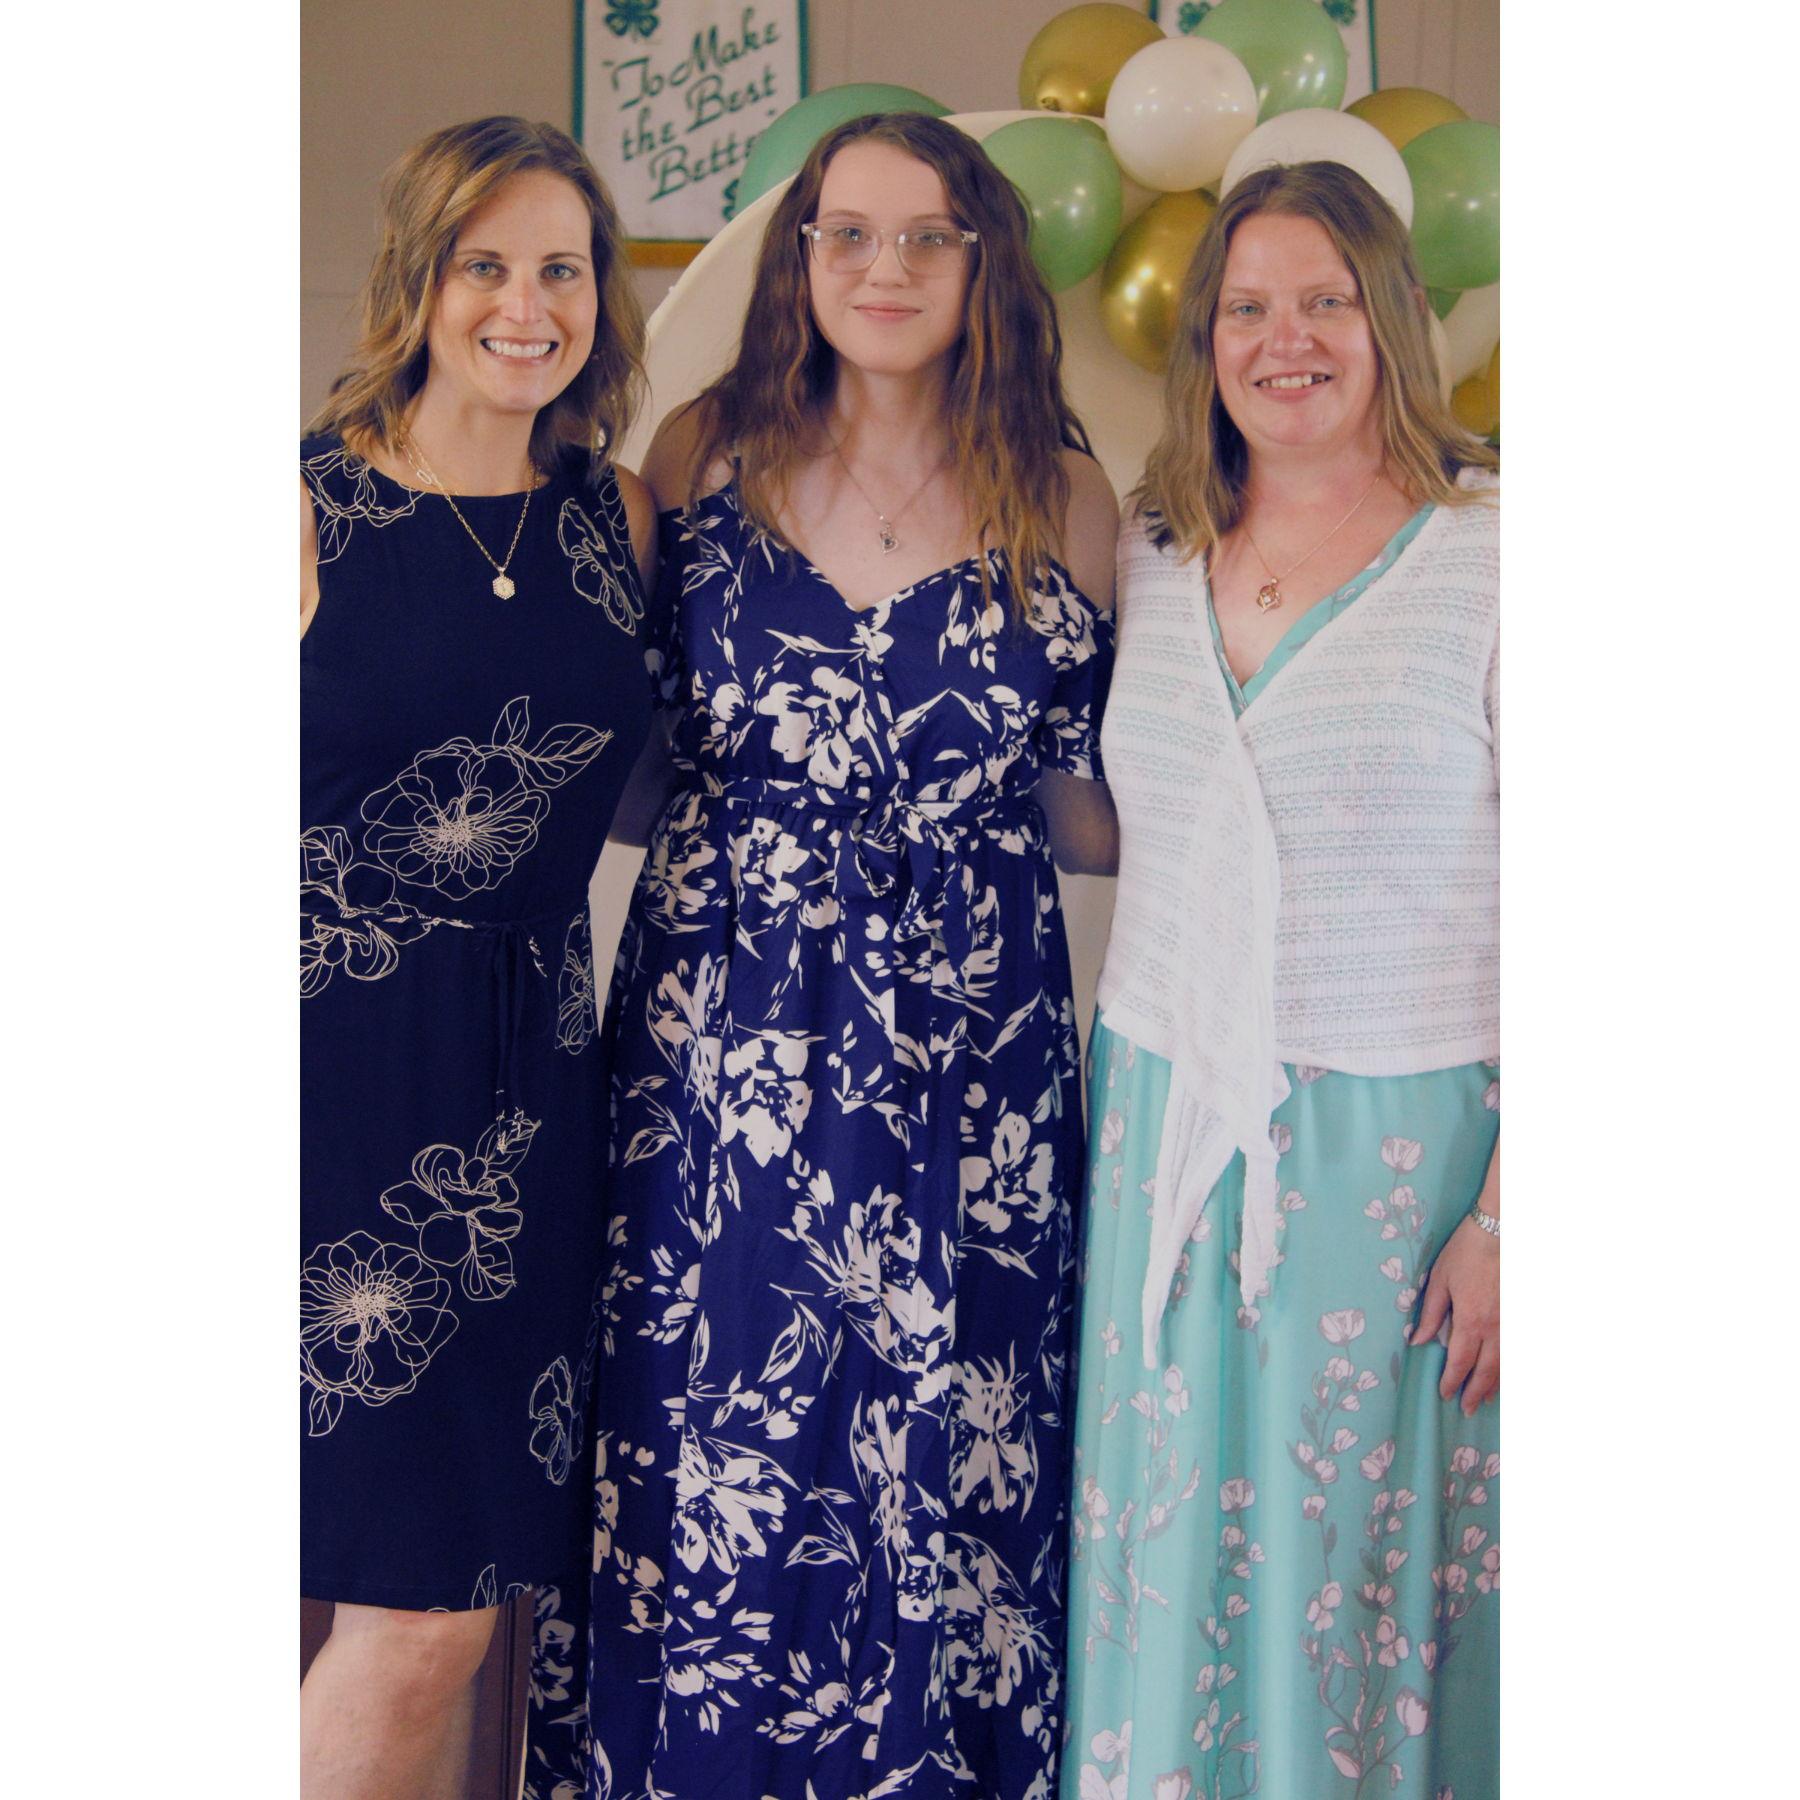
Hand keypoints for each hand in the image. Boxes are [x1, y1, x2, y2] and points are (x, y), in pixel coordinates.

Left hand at [1408, 1214, 1498, 1415]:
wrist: (1502, 1232)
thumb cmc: (1465, 1253)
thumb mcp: (1439, 1280)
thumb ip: (1431, 1313)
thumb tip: (1420, 1341)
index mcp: (1471, 1321)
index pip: (1461, 1362)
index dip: (1452, 1381)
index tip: (1444, 1394)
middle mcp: (1496, 1329)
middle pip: (1487, 1371)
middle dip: (1475, 1392)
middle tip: (1467, 1410)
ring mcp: (1514, 1324)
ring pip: (1507, 1365)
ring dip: (1496, 1385)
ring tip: (1487, 1399)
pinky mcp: (1524, 1317)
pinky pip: (1518, 1351)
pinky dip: (1511, 1367)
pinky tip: (1506, 1374)